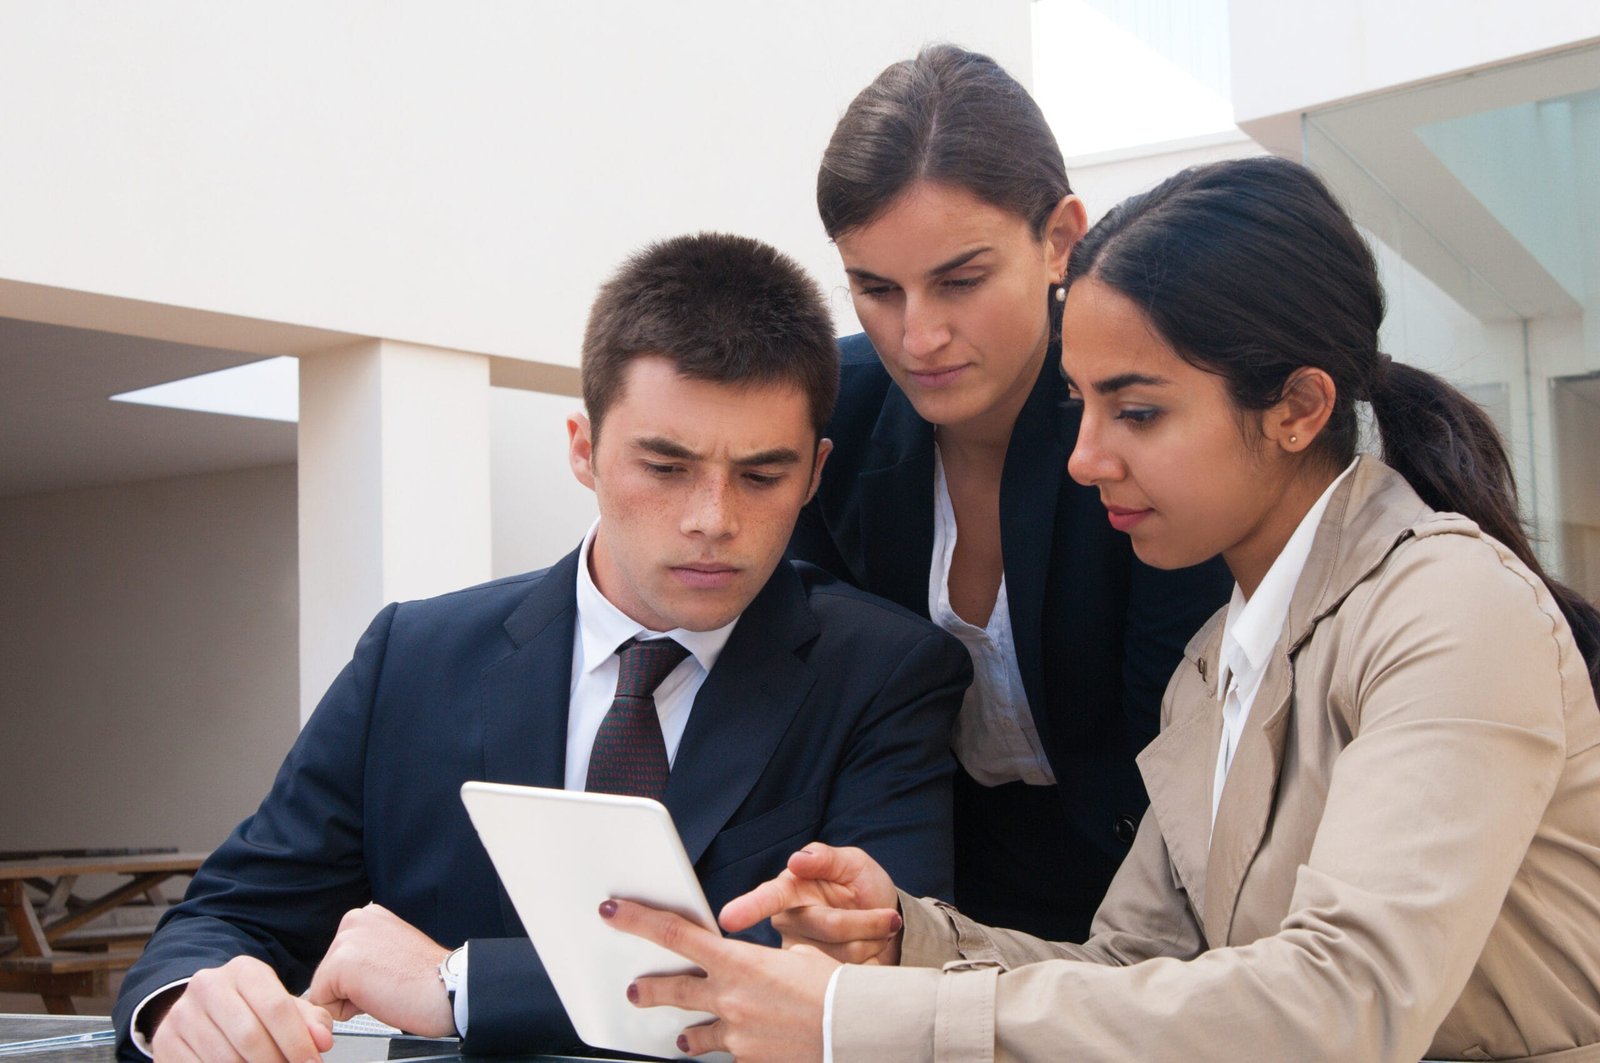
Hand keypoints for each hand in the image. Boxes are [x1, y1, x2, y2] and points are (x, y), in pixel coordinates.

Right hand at [149, 955, 332, 1062]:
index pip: (277, 1008)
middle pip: (250, 1036)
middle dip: (276, 1062)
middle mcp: (208, 986)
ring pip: (225, 1058)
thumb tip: (322, 1040)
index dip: (298, 1042)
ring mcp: (182, 1014)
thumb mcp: (280, 1006)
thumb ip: (309, 1020)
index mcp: (243, 970)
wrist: (201, 1012)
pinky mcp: (165, 1042)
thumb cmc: (249, 1010)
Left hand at [303, 902, 454, 1036]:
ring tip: (384, 989)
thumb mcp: (392, 951)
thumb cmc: (429, 980)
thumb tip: (348, 974)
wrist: (449, 989)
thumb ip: (368, 953)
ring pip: (324, 988)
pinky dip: (346, 1011)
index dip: (361, 980)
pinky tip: (377, 996)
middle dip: (352, 989)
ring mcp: (347, 939)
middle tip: (388, 984)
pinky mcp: (341, 963)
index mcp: (369, 916)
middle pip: (328, 973)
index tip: (390, 975)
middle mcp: (355, 920)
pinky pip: (322, 1002)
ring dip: (350, 999)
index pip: (339, 960)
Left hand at [601, 898, 836, 1060]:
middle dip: (647, 990)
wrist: (851, 1029)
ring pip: (693, 1033)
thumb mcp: (797, 957)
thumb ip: (764, 962)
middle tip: (634, 990)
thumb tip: (760, 969)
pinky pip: (729, 1055)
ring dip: (685, 1034)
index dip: (637, 920)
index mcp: (737, 961)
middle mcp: (728, 997)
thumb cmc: (832, 989)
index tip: (614, 912)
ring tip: (680, 1037)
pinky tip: (739, 1049)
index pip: (673, 934)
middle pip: (671, 989)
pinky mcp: (747, 1060)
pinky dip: (732, 1051)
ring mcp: (735, 1033)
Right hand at [719, 844, 903, 965]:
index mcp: (789, 890)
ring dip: (872, 938)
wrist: (889, 924)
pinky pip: (849, 971)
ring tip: (877, 929)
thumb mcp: (852, 863)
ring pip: (843, 951)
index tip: (728, 918)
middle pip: (826, 925)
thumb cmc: (863, 887)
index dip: (748, 908)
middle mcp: (790, 924)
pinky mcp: (817, 981)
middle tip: (887, 917)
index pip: (767, 899)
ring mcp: (803, 956)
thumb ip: (825, 857)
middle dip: (865, 920)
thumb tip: (797, 859)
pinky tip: (870, 948)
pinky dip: (872, 956)